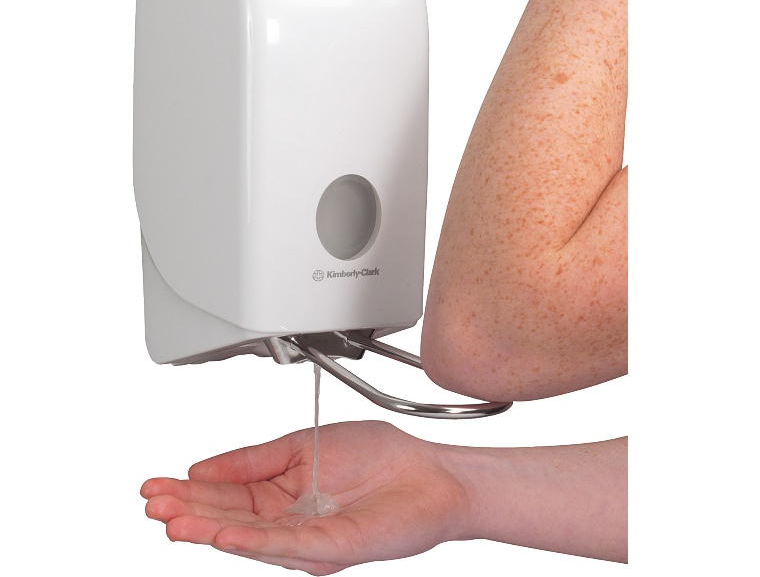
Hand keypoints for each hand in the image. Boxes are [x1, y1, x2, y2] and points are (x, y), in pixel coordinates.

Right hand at [141, 421, 469, 574]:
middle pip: (229, 518)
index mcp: (281, 490)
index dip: (191, 488)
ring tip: (172, 521)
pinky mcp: (330, 549)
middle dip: (189, 510)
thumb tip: (202, 466)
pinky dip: (251, 542)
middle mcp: (288, 519)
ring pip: (249, 537)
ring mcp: (307, 538)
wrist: (428, 472)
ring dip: (209, 529)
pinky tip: (222, 535)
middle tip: (152, 505)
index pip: (227, 492)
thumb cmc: (377, 455)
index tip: (155, 485)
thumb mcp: (302, 444)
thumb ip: (254, 457)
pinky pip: (286, 546)